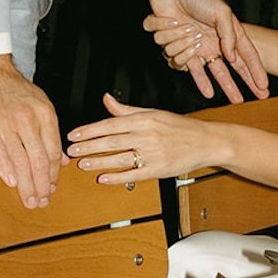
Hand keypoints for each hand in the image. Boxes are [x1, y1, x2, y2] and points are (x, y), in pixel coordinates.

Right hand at [0, 56, 62, 208]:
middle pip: (41, 160)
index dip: (55, 174)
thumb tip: (63, 160)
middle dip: (43, 185)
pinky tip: (10, 182)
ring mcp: (7, 122)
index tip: (53, 189)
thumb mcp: (39, 104)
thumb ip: (50, 132)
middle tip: (42, 202)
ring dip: (27, 184)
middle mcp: (29, 119)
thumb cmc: (11, 87)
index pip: (54, 151)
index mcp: (45, 114)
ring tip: (28, 199)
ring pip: (22, 160)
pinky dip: (6, 168)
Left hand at [67, 92, 213, 182]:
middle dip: (89, 146)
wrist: (206, 141)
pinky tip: (104, 178)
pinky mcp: (159, 169)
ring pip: (120, 158)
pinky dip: (118, 176)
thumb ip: (126, 109)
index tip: (75, 134)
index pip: (111, 124)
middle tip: (72, 151)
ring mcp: (153, 153)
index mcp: (145, 120)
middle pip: (112, 141)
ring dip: (99, 162)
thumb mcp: (153, 112)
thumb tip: (106, 99)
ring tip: (82, 164)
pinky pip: (134, 174)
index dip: (90, 130)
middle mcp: (147, 135)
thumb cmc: (180, 127)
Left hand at [140, 0, 268, 102]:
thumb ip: (230, 35)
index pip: (247, 57)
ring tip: (189, 32)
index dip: (255, 73)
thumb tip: (232, 57)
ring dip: (190, 48)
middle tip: (250, 100)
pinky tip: (206, 89)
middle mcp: (215, 45)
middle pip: (230, 71)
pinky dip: (190, 69)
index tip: (263, 88)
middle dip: (239, 86)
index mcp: (229, 34)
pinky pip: (184, 66)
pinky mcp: (181, 51)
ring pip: (202, 68)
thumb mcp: (221, 12)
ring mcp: (198, 49)